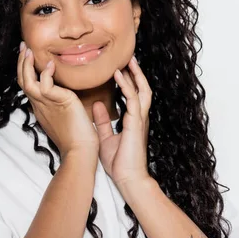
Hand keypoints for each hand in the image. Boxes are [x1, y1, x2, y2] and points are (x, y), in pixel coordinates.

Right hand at [17, 42, 99, 158]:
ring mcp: (46, 104)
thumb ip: (60, 104)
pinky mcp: (57, 102)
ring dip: (26, 64)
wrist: (81, 151)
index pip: (27, 85)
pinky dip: (46, 72)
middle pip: (22, 80)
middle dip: (21, 62)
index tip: (27, 56)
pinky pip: (45, 84)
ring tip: (28, 50)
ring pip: (27, 81)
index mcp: (40, 108)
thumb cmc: (77, 138)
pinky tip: (50, 63)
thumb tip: (64, 95)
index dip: (24, 70)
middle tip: (23, 47)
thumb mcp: (65, 117)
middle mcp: (39, 105)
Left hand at [91, 55, 152, 188]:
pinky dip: (126, 86)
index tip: (121, 67)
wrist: (128, 179)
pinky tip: (118, 76)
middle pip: (141, 89)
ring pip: (142, 90)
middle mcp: (138, 117)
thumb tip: (96, 105)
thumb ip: (102, 121)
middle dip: (136, 73)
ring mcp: (139, 120)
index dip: (128, 81)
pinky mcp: (136, 123)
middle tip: (128, 57)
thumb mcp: (105, 137)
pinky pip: (133, 100)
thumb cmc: (119, 162)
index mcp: (132, 120)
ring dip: (134, 75)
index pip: (133, 95)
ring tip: (127, 60)